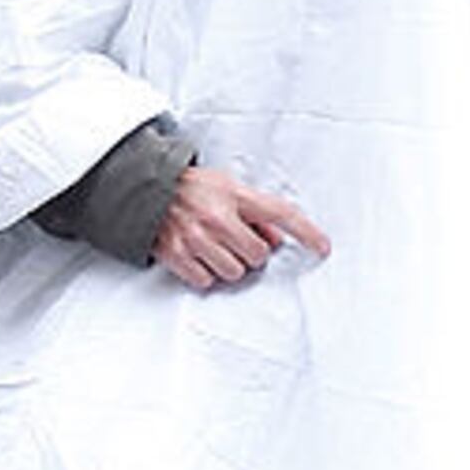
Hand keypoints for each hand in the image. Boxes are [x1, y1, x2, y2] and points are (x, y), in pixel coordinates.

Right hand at [150, 163, 329, 288]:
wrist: (146, 190)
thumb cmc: (191, 188)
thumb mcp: (228, 188)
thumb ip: (254, 213)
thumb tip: (274, 242)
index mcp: (234, 197)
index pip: (281, 214)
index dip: (306, 232)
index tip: (323, 248)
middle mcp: (217, 218)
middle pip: (257, 256)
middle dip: (250, 252)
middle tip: (234, 240)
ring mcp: (196, 239)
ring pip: (234, 273)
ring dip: (228, 265)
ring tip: (214, 247)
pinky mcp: (178, 256)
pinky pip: (207, 281)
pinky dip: (205, 274)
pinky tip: (198, 256)